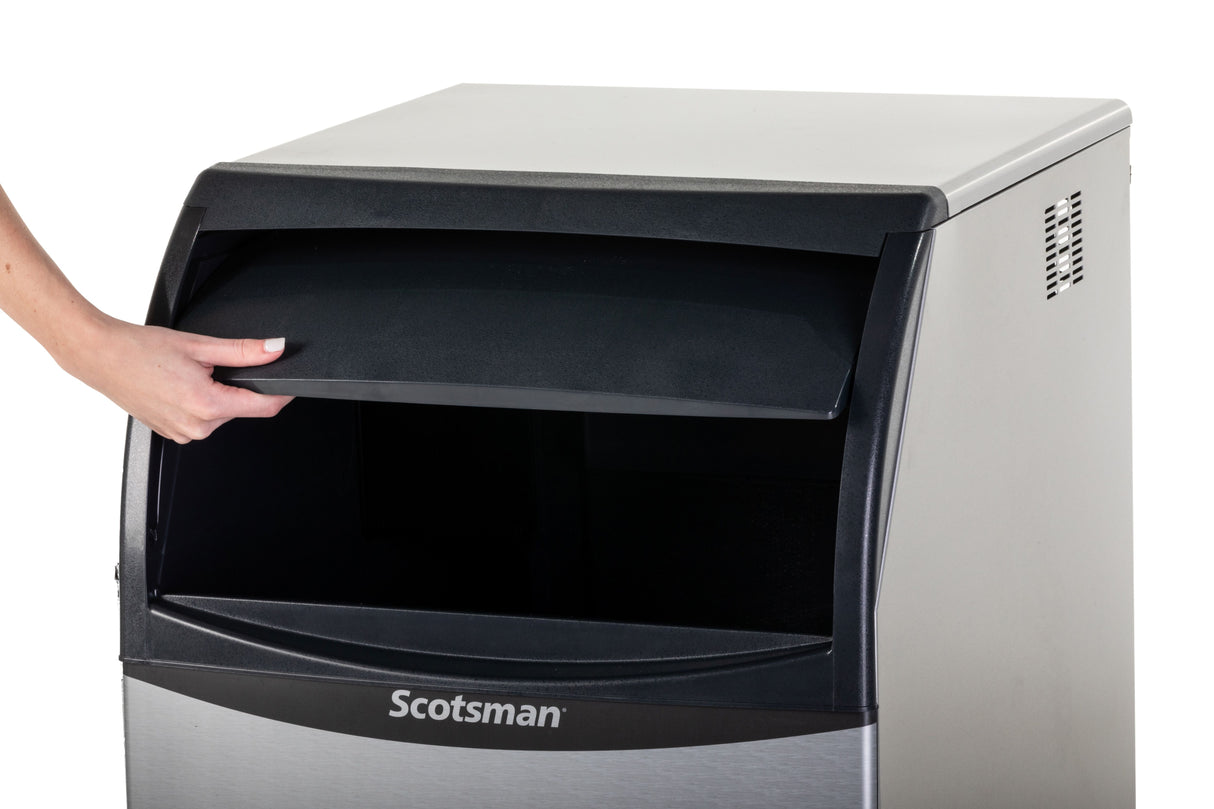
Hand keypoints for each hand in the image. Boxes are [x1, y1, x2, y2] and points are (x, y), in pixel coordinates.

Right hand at [59, 314, 293, 443]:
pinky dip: (199, 402)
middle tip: (211, 364)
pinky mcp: (171, 432)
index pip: (264, 407)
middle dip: (237, 386)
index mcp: (206, 405)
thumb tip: (275, 350)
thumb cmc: (139, 348)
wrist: (99, 355)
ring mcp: (182, 433)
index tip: (291, 385)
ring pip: (220, 413)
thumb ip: (244, 351)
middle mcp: (196, 427)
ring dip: (216, 394)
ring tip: (187, 373)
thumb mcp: (199, 345)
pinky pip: (200, 419)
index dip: (282, 394)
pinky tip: (177, 385)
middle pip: (240, 408)